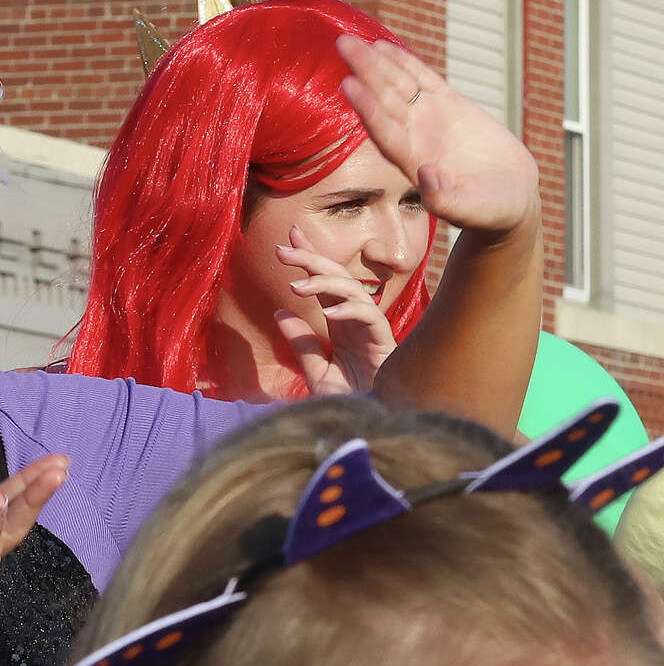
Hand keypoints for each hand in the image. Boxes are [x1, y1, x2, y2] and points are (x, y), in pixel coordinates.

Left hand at [275, 225, 396, 394]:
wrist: (371, 426)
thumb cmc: (350, 402)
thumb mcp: (317, 372)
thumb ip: (302, 343)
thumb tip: (279, 312)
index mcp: (340, 322)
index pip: (324, 283)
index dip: (309, 259)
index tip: (288, 239)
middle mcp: (356, 320)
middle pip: (337, 278)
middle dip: (312, 259)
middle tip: (283, 249)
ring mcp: (371, 329)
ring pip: (353, 290)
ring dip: (324, 283)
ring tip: (296, 286)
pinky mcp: (385, 343)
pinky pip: (370, 317)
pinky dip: (350, 311)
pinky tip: (329, 314)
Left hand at [336, 35, 538, 234]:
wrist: (507, 199)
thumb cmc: (488, 211)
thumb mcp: (471, 209)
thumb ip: (447, 200)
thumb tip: (425, 175)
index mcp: (412, 162)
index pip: (384, 131)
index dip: (367, 109)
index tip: (349, 85)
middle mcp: (413, 137)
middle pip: (383, 100)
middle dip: (364, 72)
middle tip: (342, 44)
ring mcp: (428, 119)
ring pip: (397, 86)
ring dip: (375, 63)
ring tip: (351, 41)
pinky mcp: (448, 106)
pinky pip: (421, 80)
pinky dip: (404, 63)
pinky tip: (382, 47)